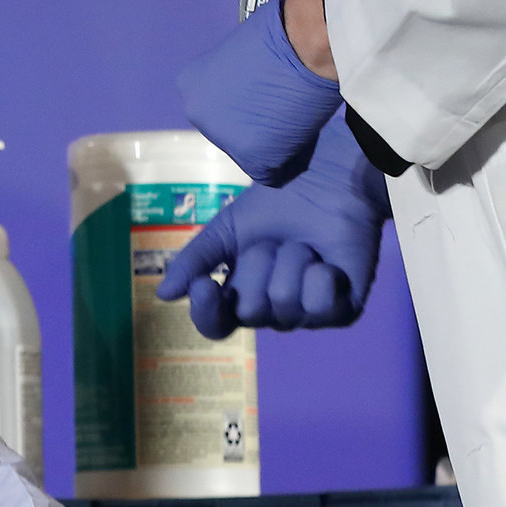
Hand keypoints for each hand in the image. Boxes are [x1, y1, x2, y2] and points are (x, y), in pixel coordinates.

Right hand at [157, 108, 390, 337]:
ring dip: (292, 262)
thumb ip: (195, 260)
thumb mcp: (225, 230)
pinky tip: (326, 260)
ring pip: (285, 305)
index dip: (208, 312)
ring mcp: (307, 314)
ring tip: (304, 243)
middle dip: (260, 265)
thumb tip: (163, 295)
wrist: (322, 181)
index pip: (216, 325)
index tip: (205, 285)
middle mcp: (272, 312)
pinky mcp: (342, 310)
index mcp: (241, 296)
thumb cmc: (275, 205)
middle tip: (274, 240)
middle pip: (251, 311)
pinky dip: (320, 276)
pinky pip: (320, 307)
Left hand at [174, 0, 345, 184]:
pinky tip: (300, 134)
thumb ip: (236, 80)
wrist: (303, 42)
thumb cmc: (279, 33)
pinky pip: (273, 170)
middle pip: (228, 132)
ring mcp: (222, 138)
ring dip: (272, 142)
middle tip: (281, 107)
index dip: (245, 104)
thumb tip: (250, 92)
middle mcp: (197, 114)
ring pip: (251, 152)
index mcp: (190, 85)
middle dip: (253, 125)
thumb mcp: (241, 54)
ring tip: (293, 117)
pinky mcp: (251, 158)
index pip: (216, 109)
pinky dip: (289, 158)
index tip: (263, 95)